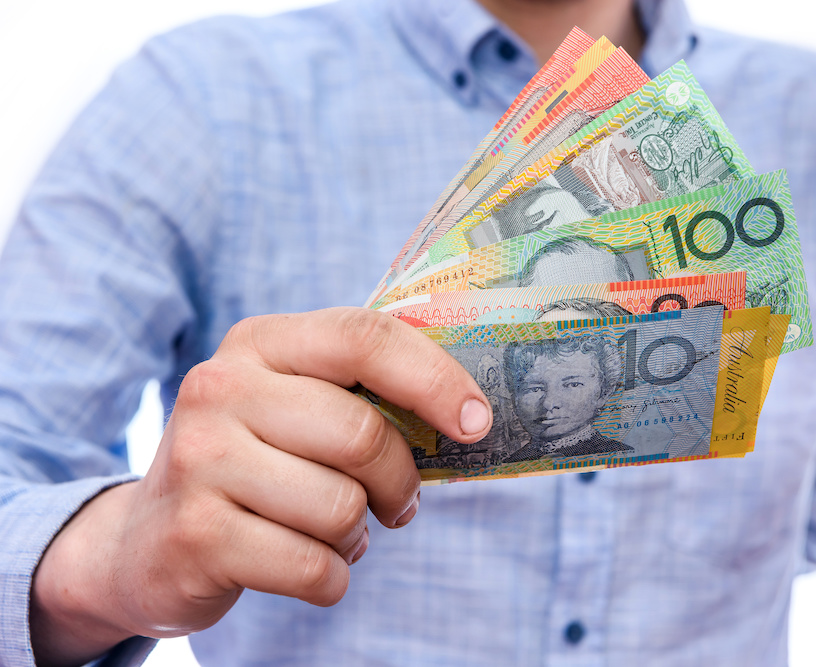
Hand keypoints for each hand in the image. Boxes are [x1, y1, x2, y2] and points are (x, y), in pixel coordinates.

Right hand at [29, 308, 492, 665]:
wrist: (147, 540)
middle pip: (362, 434)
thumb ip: (360, 390)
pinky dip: (333, 577)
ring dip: (358, 534)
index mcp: (259, 343)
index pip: (365, 338)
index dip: (435, 380)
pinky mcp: (196, 534)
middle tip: (400, 503)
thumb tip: (468, 410)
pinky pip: (314, 567)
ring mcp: (200, 460)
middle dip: (400, 481)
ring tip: (336, 531)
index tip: (478, 424)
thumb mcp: (292, 404)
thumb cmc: (255, 463)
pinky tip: (310, 564)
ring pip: (342, 507)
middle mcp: (221, 388)